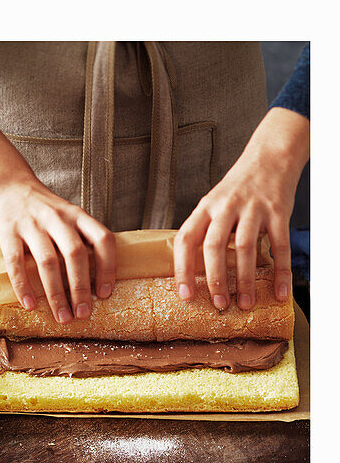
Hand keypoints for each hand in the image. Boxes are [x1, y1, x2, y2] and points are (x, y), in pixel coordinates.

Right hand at [0, 176, 115, 323]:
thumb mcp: (67, 214)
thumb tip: (97, 281)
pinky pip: (16, 263)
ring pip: (48, 261)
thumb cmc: (43, 209)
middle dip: (81, 288)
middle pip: (75, 254)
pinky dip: (23, 286)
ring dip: (56, 294)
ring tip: (62, 317)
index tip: (105, 293)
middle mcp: (56, 218)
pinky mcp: (8, 232)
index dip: (108, 267)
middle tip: (83, 314)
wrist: (8, 185)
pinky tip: (29, 305)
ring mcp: (31, 224)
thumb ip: (80, 238)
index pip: (102, 238)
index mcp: (76, 215)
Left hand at [174, 107, 308, 309]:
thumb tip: (195, 268)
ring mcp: (252, 209)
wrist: (269, 158)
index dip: (182, 268)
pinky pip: (279, 245)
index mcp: (205, 207)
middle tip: (219, 304)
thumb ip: (207, 229)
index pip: (186, 239)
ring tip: (246, 304)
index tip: (185, 294)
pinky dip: (280, 271)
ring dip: (245, 280)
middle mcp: (225, 207)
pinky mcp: (277, 211)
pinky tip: (279, 291)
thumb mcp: (214, 202)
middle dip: (215, 279)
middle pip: (213, 246)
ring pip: (245, 248)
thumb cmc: (239, 187)